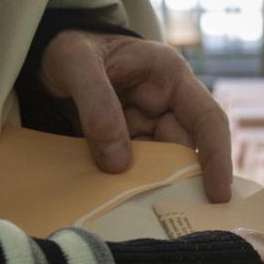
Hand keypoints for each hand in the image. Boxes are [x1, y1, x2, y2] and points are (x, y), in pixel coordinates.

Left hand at [38, 30, 233, 201]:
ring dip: (147, 188)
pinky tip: (117, 204)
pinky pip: (134, 171)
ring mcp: (146, 126)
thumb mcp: (76, 64)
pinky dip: (127, 187)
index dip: (217, 157)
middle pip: (183, 152)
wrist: (45, 59)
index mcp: (169, 77)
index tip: (218, 194)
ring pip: (158, 167)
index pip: (208, 120)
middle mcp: (166, 104)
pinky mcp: (127, 145)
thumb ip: (97, 106)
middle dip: (175, 182)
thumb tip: (119, 164)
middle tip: (164, 215)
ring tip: (133, 212)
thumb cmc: (68, 48)